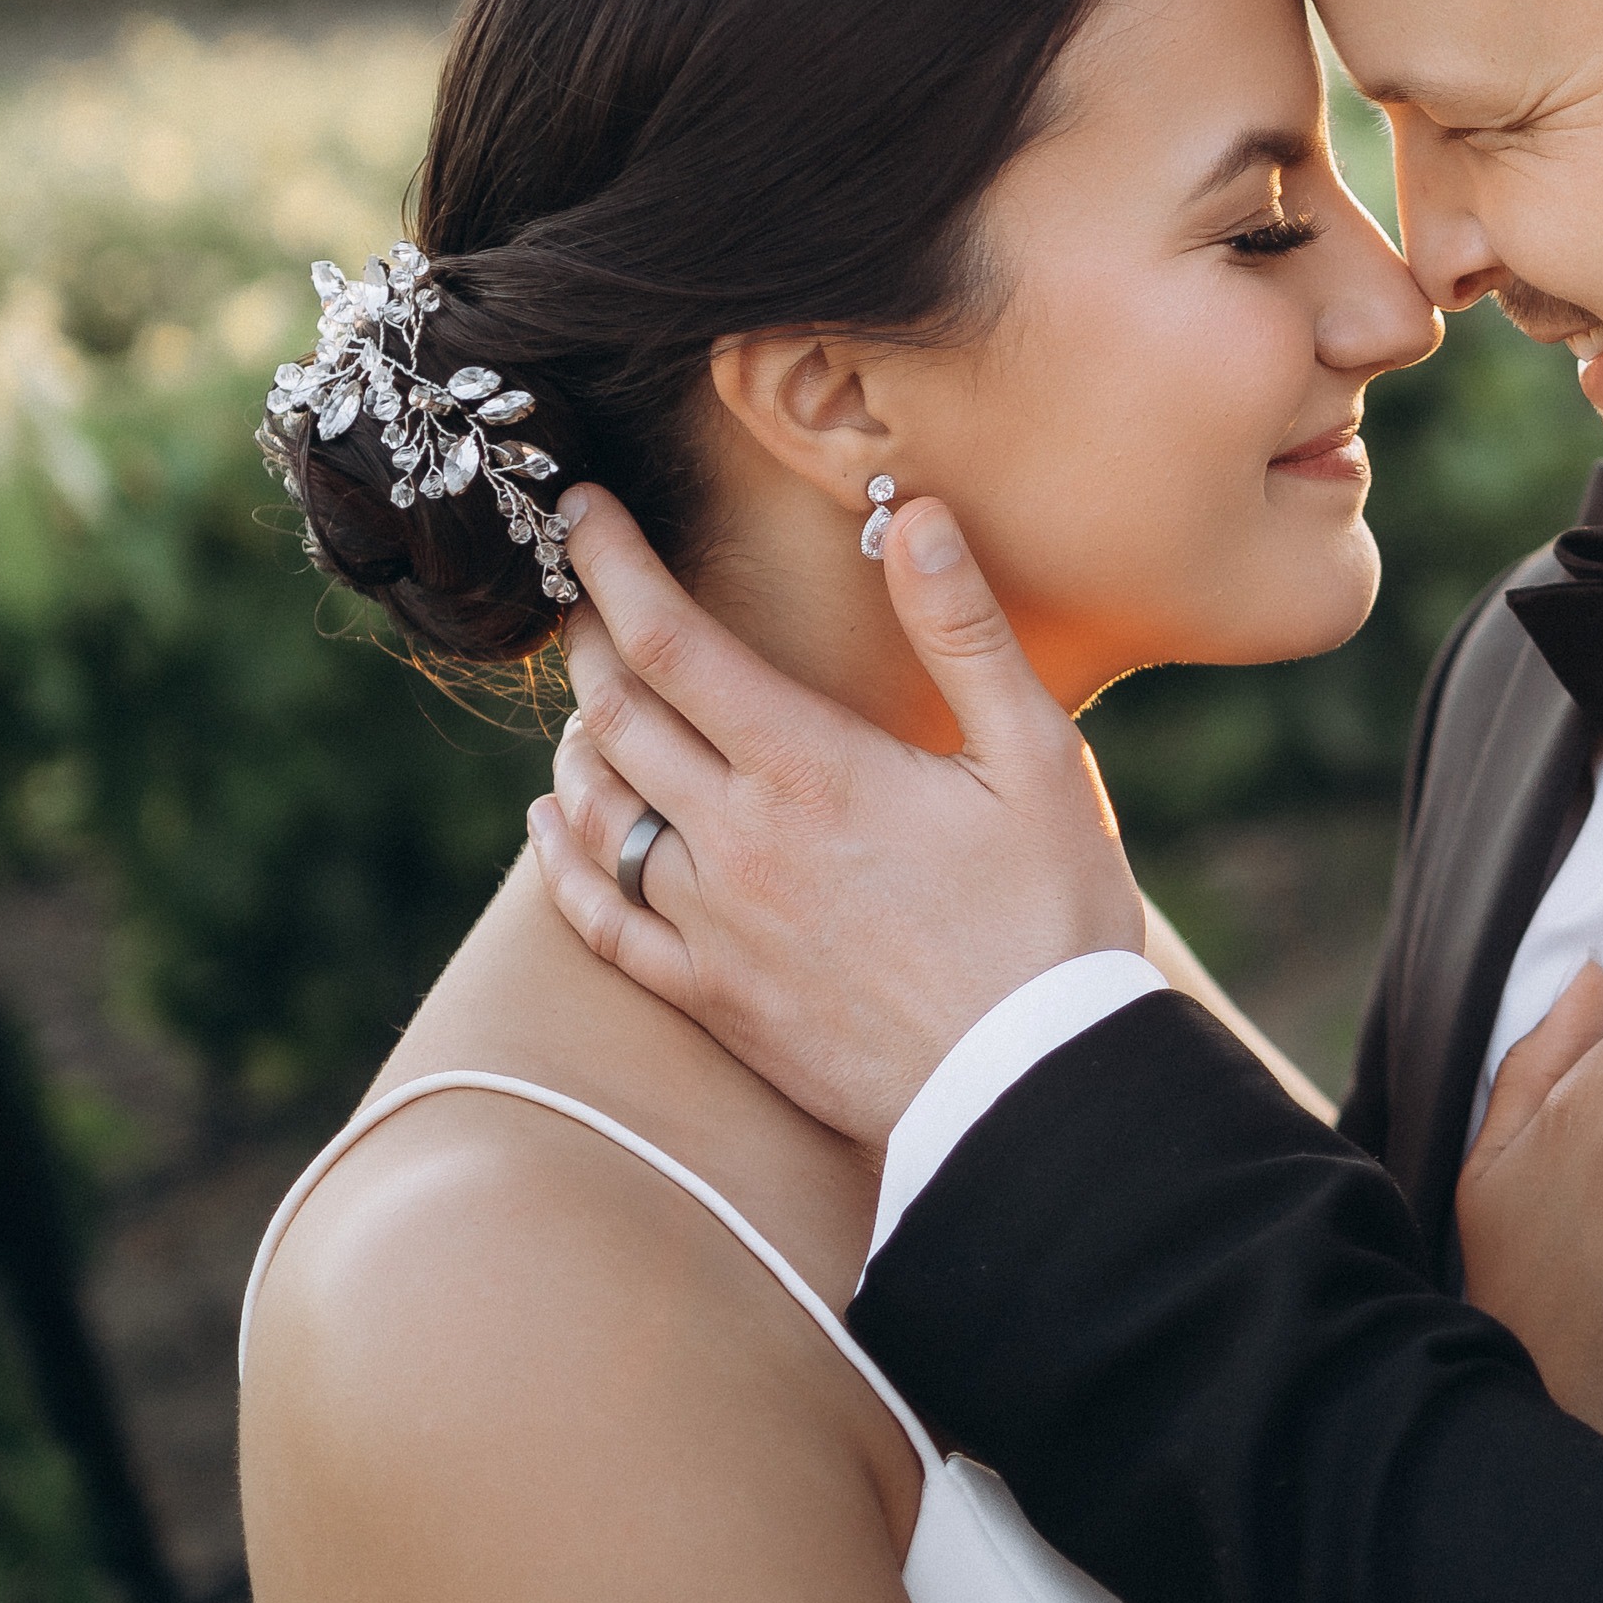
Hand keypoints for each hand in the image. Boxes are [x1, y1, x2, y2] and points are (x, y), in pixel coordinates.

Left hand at [523, 485, 1141, 1148]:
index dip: (612, 566)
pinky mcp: (714, 1000)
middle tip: (579, 590)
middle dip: (587, 638)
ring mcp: (715, 926)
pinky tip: (551, 829)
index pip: (672, 642)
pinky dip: (562, 863)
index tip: (580, 513)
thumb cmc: (1051, 916)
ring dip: (576, 741)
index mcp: (809, 767)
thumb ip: (962, 631)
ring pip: (599, 813)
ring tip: (584, 697)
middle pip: (616, 717)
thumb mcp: (1037, 756)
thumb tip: (914, 517)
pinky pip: (603, 923)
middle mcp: (738, 840)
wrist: (1031, 1088)